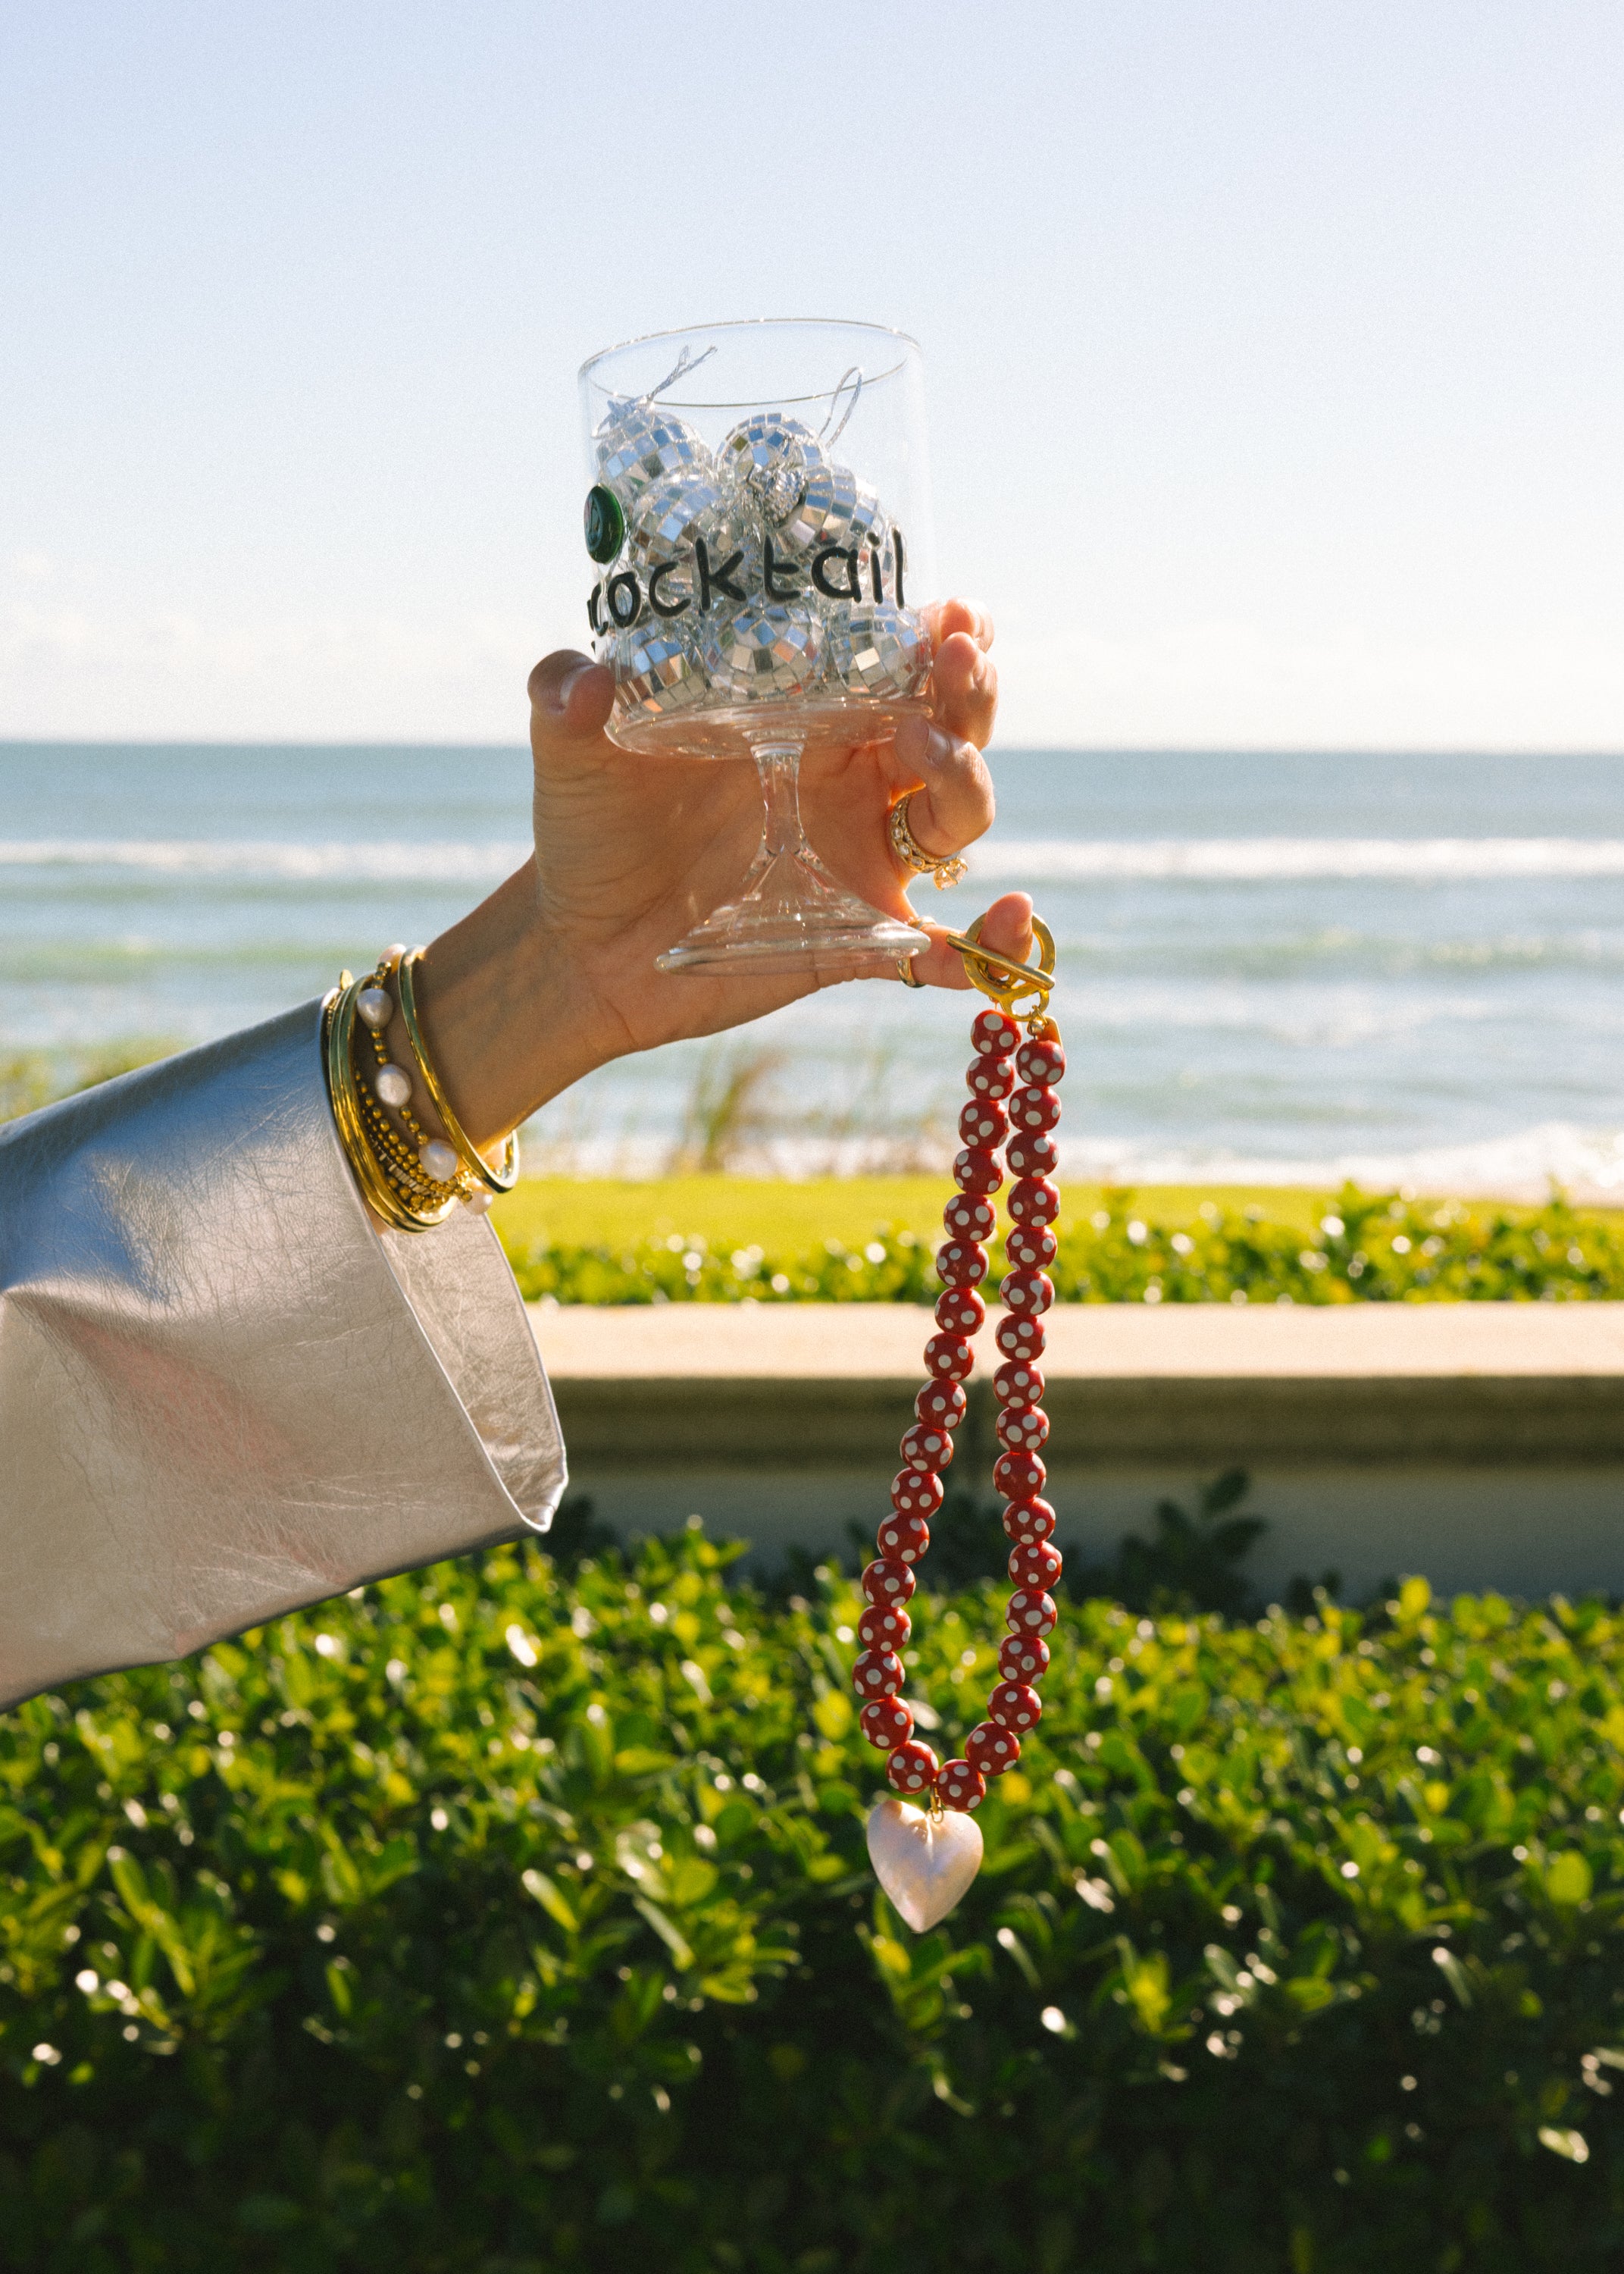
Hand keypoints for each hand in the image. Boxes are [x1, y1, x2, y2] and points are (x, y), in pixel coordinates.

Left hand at [415, 601, 1031, 1145]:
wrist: (576, 944)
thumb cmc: (588, 830)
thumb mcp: (569, 752)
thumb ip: (563, 698)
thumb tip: (579, 677)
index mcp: (805, 719)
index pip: (896, 665)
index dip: (938, 637)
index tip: (950, 611)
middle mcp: (850, 780)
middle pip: (949, 729)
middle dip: (968, 693)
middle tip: (955, 662)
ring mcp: (859, 859)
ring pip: (957, 816)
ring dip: (968, 782)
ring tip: (931, 761)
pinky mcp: (856, 939)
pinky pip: (944, 949)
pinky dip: (992, 946)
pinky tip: (1014, 920)